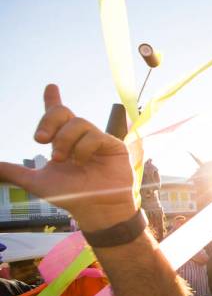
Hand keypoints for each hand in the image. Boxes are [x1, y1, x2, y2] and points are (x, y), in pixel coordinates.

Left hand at [0, 85, 135, 230]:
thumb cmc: (71, 197)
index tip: (51, 87)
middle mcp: (79, 138)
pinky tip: (82, 161)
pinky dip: (82, 148)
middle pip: (63, 112)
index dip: (52, 100)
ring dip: (64, 140)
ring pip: (78, 122)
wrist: (94, 208)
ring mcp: (97, 140)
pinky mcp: (112, 145)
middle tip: (40, 139)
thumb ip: (16, 172)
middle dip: (48, 120)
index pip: (57, 116)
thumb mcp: (37, 183)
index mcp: (63, 143)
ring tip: (62, 159)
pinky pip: (93, 135)